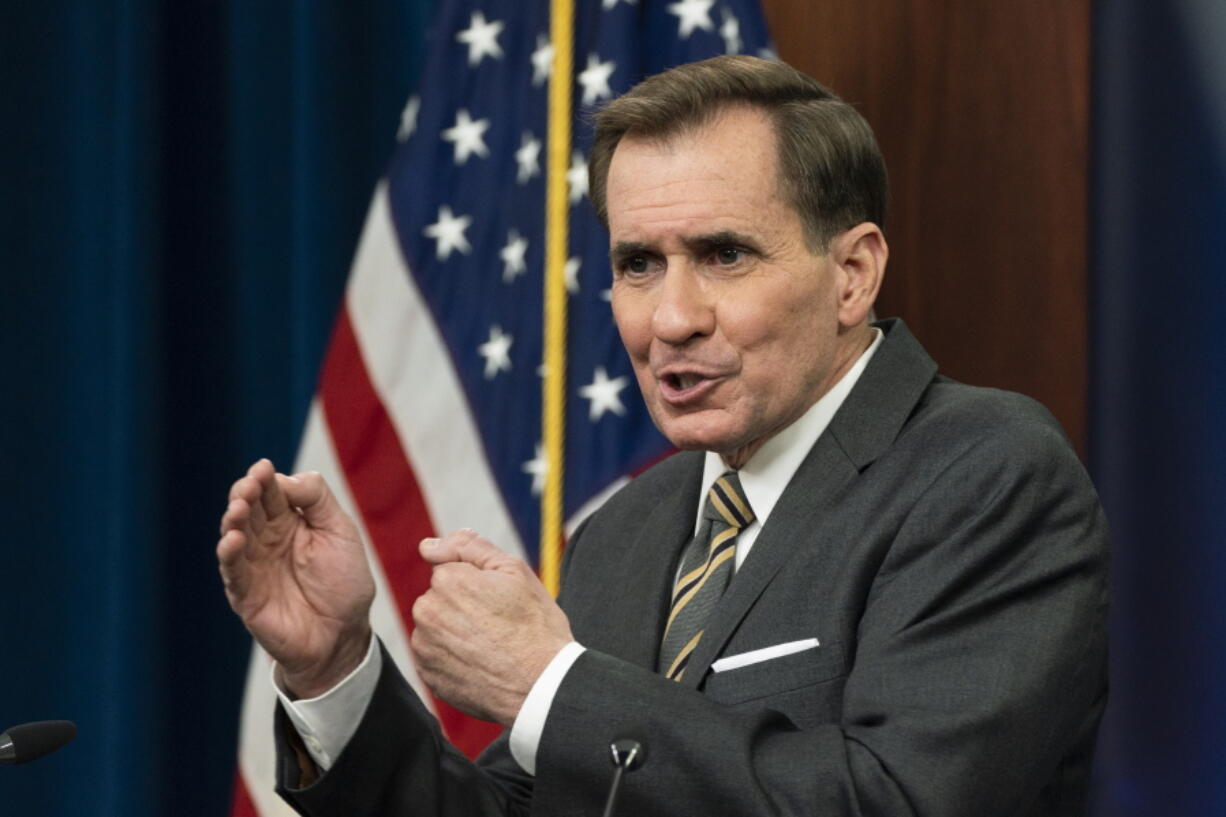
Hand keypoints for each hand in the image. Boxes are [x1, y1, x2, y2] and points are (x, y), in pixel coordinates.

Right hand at [217, 459, 374, 697]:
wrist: (344, 634)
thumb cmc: (344, 583)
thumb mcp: (341, 532)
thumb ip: (317, 500)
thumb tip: (285, 477)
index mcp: (290, 521)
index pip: (271, 492)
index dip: (265, 479)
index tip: (264, 469)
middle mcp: (266, 539)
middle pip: (248, 508)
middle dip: (245, 493)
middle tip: (249, 486)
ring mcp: (253, 565)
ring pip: (234, 534)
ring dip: (233, 519)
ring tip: (239, 508)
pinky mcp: (245, 594)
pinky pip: (232, 571)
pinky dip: (229, 554)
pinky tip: (232, 540)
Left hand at [410, 530, 573, 724]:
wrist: (542, 686)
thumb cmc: (535, 626)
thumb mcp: (514, 571)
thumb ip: (470, 547)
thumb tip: (428, 545)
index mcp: (446, 581)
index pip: (452, 570)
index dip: (479, 583)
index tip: (500, 600)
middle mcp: (427, 612)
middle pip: (442, 598)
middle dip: (464, 605)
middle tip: (498, 624)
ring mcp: (425, 647)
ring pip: (438, 627)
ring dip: (456, 632)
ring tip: (491, 646)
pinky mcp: (429, 676)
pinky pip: (437, 657)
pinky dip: (454, 658)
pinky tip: (481, 664)